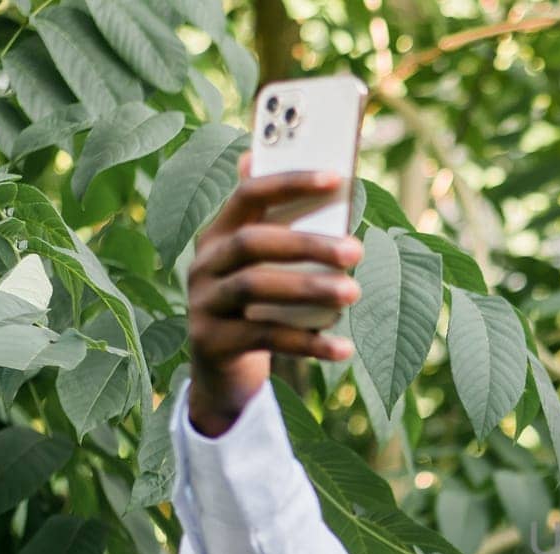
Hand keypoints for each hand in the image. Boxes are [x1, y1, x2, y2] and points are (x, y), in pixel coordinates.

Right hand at [185, 151, 363, 434]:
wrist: (224, 370)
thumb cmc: (261, 308)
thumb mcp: (271, 271)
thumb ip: (294, 236)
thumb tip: (338, 190)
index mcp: (220, 233)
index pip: (249, 194)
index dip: (290, 183)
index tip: (336, 178)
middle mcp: (204, 263)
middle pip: (253, 242)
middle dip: (307, 244)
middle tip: (356, 251)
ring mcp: (203, 302)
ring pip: (254, 287)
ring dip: (309, 288)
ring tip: (354, 292)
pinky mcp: (212, 342)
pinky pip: (265, 338)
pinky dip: (308, 343)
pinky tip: (344, 348)